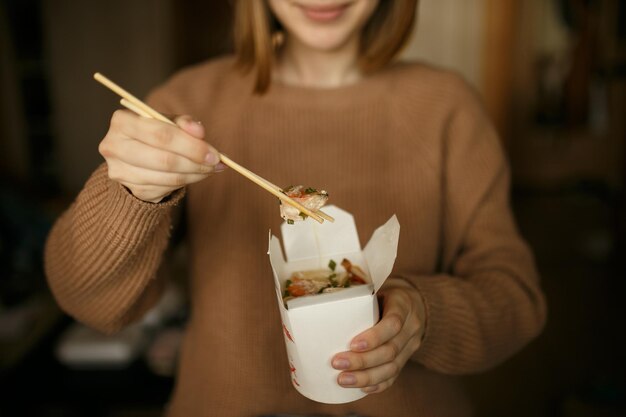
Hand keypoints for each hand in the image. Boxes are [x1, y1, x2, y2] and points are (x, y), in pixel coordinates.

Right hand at [99, 110, 222, 202]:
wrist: (137, 155)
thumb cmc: (155, 134)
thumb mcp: (168, 121)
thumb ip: (183, 123)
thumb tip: (199, 131)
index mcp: (121, 121)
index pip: (161, 135)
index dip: (191, 146)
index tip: (214, 153)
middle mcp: (114, 146)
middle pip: (164, 159)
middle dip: (195, 163)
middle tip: (216, 163)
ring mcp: (120, 171)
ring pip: (167, 177)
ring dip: (194, 175)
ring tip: (209, 169)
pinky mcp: (131, 189)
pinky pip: (165, 189)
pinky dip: (185, 183)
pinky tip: (194, 175)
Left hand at [331, 278, 425, 393]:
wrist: (414, 302)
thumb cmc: (385, 293)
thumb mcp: (377, 287)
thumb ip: (357, 296)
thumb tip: (320, 304)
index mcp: (403, 304)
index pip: (393, 323)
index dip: (374, 337)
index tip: (352, 344)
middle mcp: (411, 327)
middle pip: (390, 350)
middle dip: (362, 361)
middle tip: (336, 363)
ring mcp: (411, 345)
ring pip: (393, 367)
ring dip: (366, 377)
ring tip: (342, 380)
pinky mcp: (407, 358)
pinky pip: (395, 376)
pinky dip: (377, 385)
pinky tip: (361, 389)